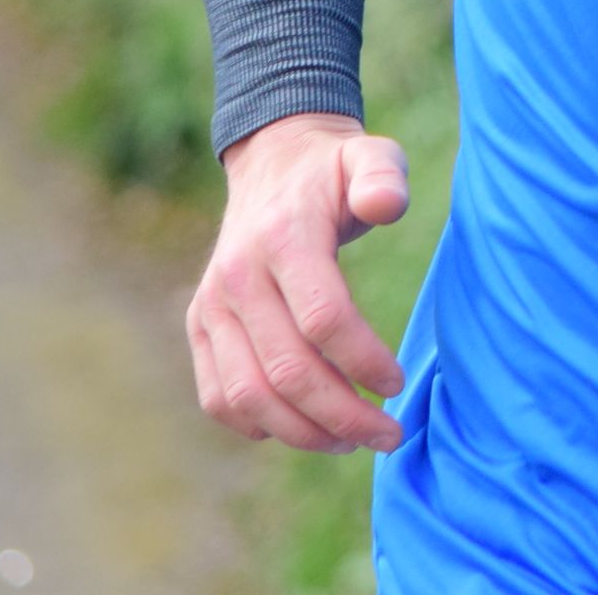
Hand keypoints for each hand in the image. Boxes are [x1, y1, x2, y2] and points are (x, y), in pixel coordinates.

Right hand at [188, 112, 409, 453]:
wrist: (273, 162)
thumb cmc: (334, 171)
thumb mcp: (369, 156)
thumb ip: (382, 176)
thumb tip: (385, 205)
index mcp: (284, 237)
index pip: (323, 318)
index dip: (364, 361)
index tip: (397, 385)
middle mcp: (238, 276)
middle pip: (288, 370)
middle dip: (343, 415)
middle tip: (388, 435)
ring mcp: (212, 305)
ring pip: (248, 396)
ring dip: (303, 433)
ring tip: (351, 441)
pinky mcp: (199, 326)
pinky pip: (217, 398)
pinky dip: (256, 426)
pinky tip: (302, 429)